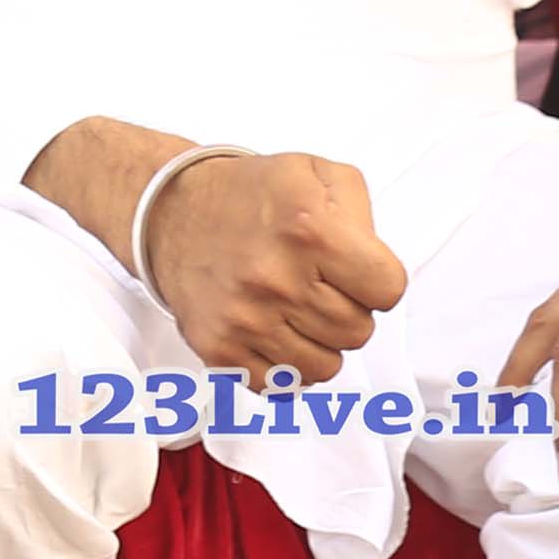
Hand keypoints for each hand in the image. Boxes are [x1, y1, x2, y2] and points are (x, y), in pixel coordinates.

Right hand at [145, 151, 409, 384]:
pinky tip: (274, 332)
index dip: (378, 279)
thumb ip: (363, 213)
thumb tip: (375, 273)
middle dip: (348, 309)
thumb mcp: (316, 172)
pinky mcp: (219, 348)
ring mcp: (244, 319)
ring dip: (319, 342)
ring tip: (296, 309)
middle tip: (319, 286)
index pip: (388, 290)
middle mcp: (274, 278)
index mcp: (308, 230)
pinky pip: (281, 386)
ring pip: (325, 367)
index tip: (356, 271)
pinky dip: (285, 366)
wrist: (169, 212)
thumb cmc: (248, 196)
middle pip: (358, 331)